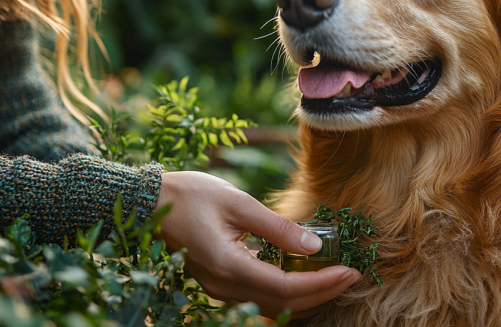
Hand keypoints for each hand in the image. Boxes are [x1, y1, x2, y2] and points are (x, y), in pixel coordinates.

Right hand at [154, 171, 360, 317]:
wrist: (149, 202)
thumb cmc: (192, 195)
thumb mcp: (238, 202)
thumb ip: (277, 227)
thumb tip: (315, 245)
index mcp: (230, 266)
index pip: (288, 287)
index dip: (323, 284)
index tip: (351, 271)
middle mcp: (224, 286)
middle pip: (282, 305)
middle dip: (322, 294)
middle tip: (352, 276)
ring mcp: (219, 288)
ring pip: (271, 305)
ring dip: (305, 296)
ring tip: (333, 276)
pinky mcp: (218, 282)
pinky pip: (258, 296)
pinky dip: (286, 290)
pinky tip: (302, 272)